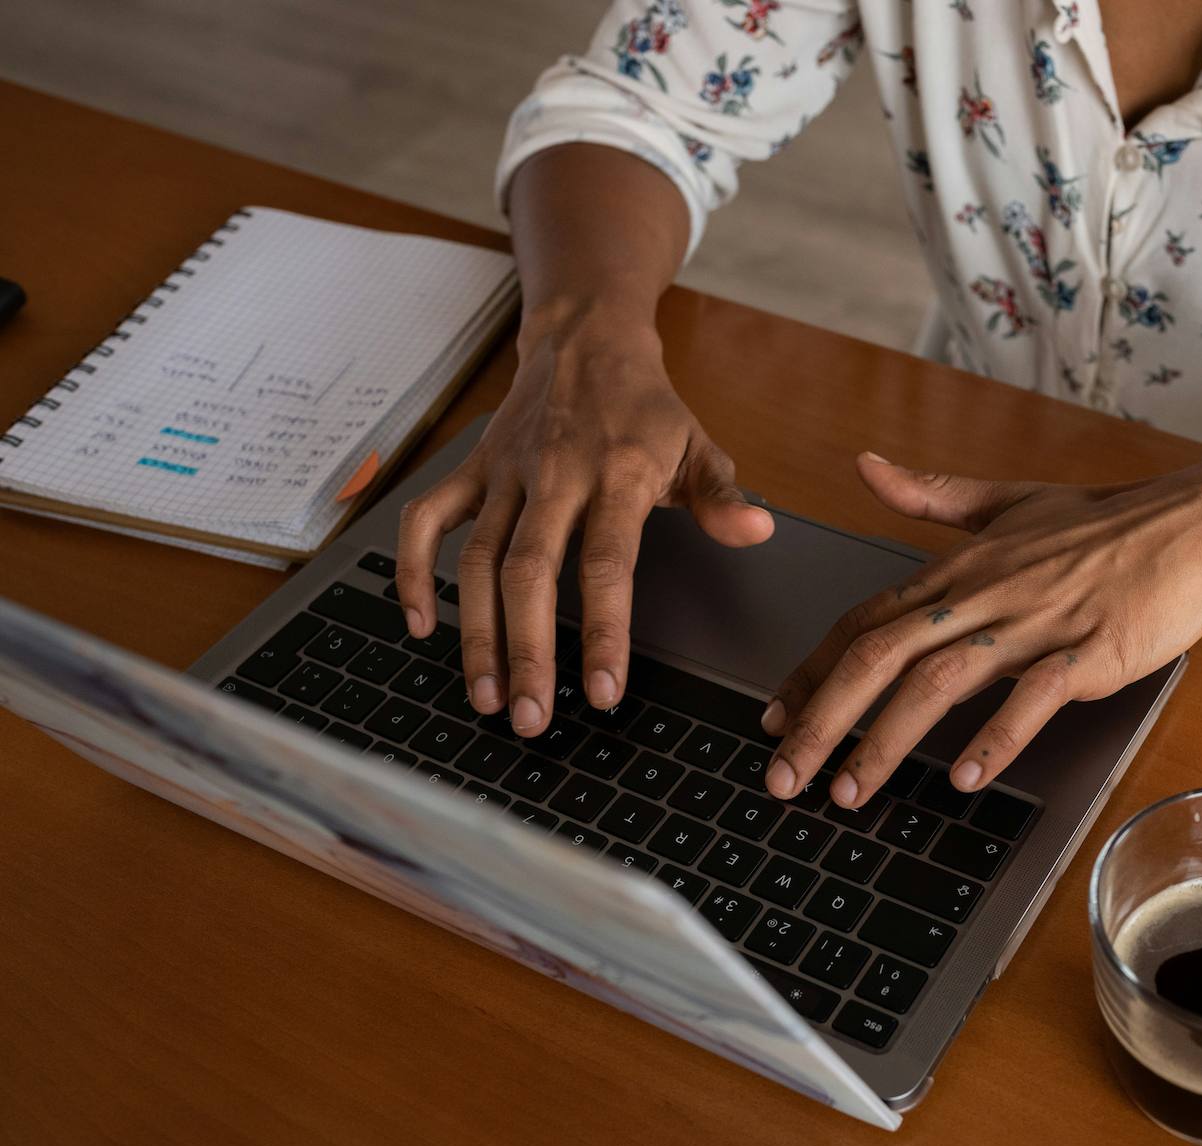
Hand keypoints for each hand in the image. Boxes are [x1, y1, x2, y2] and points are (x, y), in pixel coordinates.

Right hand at [395, 325, 772, 736]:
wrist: (584, 339)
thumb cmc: (646, 408)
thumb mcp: (698, 445)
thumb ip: (722, 497)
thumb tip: (757, 532)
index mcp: (617, 475)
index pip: (607, 564)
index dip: (603, 630)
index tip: (603, 692)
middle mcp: (554, 476)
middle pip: (530, 573)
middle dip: (527, 650)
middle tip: (530, 718)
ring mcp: (506, 474)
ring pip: (477, 559)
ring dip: (475, 633)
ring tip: (486, 696)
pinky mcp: (471, 469)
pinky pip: (427, 520)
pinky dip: (413, 569)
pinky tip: (419, 624)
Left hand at [761, 451, 1201, 807]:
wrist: (1199, 521)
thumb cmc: (1108, 521)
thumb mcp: (1009, 500)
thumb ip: (930, 495)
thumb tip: (865, 467)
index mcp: (962, 568)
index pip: (866, 621)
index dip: (812, 672)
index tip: (776, 720)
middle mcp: (986, 593)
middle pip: (881, 655)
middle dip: (824, 719)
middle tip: (785, 776)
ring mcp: (1038, 622)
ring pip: (940, 681)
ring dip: (886, 741)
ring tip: (851, 791)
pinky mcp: (1092, 650)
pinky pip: (1034, 697)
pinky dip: (995, 739)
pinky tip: (965, 780)